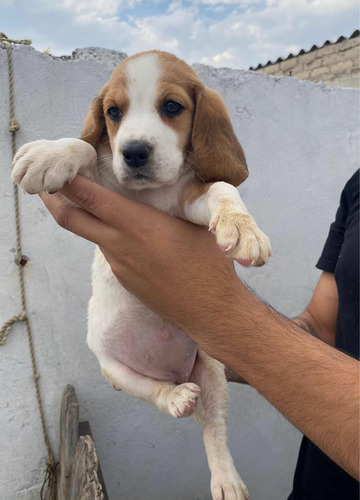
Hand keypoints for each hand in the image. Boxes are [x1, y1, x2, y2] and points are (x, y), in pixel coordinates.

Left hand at [39, 175, 243, 358]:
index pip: (89, 197)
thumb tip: (157, 189)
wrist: (209, 309)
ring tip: (95, 203)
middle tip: (42, 184)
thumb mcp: (193, 222)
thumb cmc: (209, 263)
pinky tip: (127, 234)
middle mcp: (120, 244)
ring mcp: (119, 265)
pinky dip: (108, 237)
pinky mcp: (124, 279)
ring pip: (92, 234)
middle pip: (71, 218)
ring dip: (86, 218)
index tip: (56, 166)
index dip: (66, 180)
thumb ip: (168, 205)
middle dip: (52, 199)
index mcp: (137, 224)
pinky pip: (109, 251)